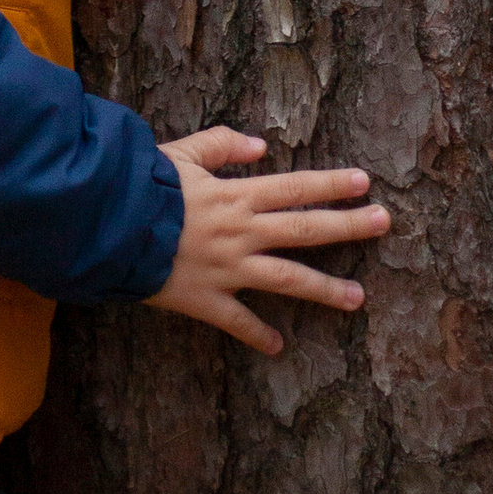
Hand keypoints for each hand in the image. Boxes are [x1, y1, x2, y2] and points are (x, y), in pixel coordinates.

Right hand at [145, 127, 389, 355]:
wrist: (108, 224)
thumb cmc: (142, 184)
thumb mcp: (182, 152)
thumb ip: (222, 145)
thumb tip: (261, 147)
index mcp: (237, 195)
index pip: (296, 188)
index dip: (332, 185)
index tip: (365, 183)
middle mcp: (241, 232)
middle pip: (305, 229)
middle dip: (348, 226)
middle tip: (384, 224)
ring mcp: (228, 269)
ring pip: (287, 279)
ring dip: (325, 289)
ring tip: (359, 298)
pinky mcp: (206, 299)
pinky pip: (238, 322)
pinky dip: (257, 336)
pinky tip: (278, 348)